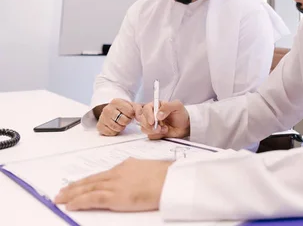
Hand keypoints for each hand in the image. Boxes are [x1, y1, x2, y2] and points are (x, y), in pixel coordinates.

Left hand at [54, 158, 170, 211]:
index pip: (102, 174)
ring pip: (88, 188)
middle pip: (91, 180)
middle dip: (75, 186)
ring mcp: (115, 184)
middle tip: (61, 191)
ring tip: (60, 198)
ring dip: (72, 193)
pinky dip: (79, 201)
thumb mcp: (152, 170)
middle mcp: (117, 173)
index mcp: (127, 166)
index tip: (79, 183)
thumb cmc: (168, 176)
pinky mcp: (114, 197)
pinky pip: (92, 199)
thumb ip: (140, 172)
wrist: (172, 179)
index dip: (88, 180)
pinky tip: (70, 205)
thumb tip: (138, 176)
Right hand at [96, 99, 135, 135]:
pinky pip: (110, 133)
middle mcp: (107, 109)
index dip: (132, 115)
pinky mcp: (99, 126)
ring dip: (121, 127)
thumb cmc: (123, 109)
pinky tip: (114, 126)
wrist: (111, 111)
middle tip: (125, 119)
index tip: (129, 114)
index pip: (130, 112)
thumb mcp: (131, 105)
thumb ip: (138, 109)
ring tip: (120, 123)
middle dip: (127, 122)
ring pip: (117, 127)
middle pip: (124, 120)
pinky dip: (114, 132)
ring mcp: (102, 117)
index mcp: (116, 101)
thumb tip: (139, 116)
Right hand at [135, 99, 189, 139]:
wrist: (185, 126)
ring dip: (153, 130)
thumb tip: (158, 114)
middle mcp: (152, 114)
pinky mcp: (153, 132)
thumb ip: (167, 106)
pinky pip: (149, 135)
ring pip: (144, 128)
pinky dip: (157, 135)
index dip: (148, 115)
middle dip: (149, 125)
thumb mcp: (177, 106)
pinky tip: (164, 132)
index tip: (153, 121)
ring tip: (164, 129)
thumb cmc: (181, 114)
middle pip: (142, 119)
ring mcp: (151, 124)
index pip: (146, 108)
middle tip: (158, 128)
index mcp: (156, 106)